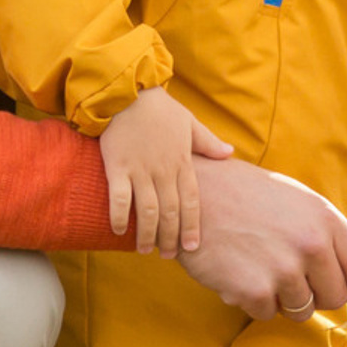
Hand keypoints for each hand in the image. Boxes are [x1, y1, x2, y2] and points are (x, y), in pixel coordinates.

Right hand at [98, 86, 231, 258]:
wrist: (128, 91)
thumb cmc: (159, 108)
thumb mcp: (190, 123)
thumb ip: (208, 143)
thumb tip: (229, 153)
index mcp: (182, 162)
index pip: (192, 201)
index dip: (192, 225)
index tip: (193, 246)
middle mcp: (163, 170)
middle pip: (170, 211)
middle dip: (171, 237)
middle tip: (169, 255)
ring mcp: (140, 169)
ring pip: (147, 210)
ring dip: (147, 233)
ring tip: (146, 251)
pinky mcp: (116, 166)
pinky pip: (118, 197)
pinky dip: (118, 216)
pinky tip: (118, 230)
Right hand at [180, 160, 346, 317]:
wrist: (192, 194)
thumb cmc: (246, 196)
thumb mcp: (298, 201)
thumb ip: (328, 236)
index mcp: (327, 220)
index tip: (336, 286)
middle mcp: (311, 245)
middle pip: (335, 298)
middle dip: (315, 295)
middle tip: (288, 277)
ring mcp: (283, 270)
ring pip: (301, 310)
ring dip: (281, 297)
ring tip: (258, 265)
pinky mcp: (253, 290)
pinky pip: (266, 313)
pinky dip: (252, 300)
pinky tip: (238, 270)